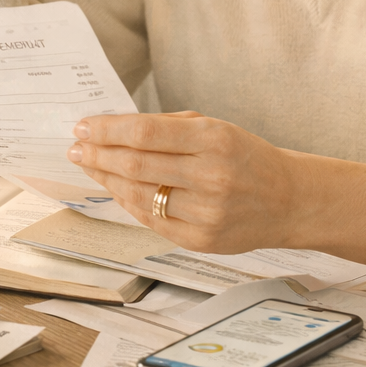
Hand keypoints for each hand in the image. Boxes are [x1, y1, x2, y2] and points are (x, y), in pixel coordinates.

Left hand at [68, 111, 304, 253]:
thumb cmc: (247, 157)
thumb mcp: (215, 127)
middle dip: (97, 154)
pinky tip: (115, 188)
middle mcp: (211, 177)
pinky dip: (127, 202)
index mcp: (214, 140)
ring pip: (138, 195)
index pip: (145, 132)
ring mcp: (206, 213)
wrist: (289, 200)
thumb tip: (115, 126)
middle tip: (75, 147)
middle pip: (136, 165)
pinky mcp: (201, 240)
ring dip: (106, 179)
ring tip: (89, 166)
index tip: (83, 126)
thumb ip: (167, 126)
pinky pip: (151, 220)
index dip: (107, 129)